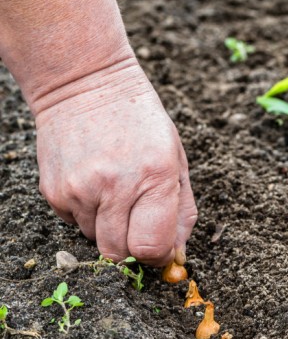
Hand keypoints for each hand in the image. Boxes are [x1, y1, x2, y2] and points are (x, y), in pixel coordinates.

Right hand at [35, 61, 196, 266]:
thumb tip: (177, 255)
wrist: (84, 82)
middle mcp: (114, 187)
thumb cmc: (141, 122)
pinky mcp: (54, 191)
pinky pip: (75, 224)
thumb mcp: (176, 159)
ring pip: (97, 241)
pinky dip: (88, 214)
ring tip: (116, 192)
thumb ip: (183, 211)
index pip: (150, 248)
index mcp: (154, 178)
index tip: (161, 247)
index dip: (158, 256)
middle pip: (120, 254)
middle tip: (140, 222)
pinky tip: (95, 183)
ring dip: (111, 228)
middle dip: (133, 248)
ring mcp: (79, 190)